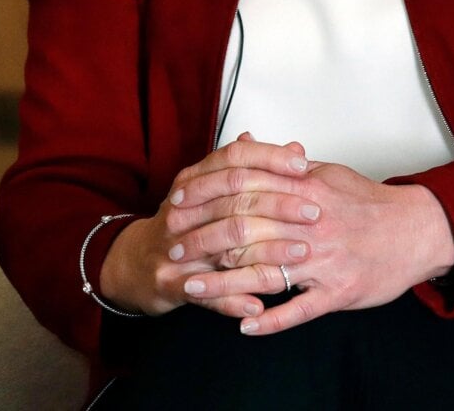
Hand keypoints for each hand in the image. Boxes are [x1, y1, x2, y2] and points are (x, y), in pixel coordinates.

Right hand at [99, 133, 316, 318]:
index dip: (270, 159)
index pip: (235, 158)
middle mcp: (182, 208)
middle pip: (236, 199)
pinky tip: (261, 304)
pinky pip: (206, 292)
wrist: (138, 264)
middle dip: (280, 205)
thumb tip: (295, 150)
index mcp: (195, 180)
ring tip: (301, 254)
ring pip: (226, 244)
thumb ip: (256, 172)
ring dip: (267, 251)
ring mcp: (173, 246)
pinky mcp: (169, 282)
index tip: (305, 167)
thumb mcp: (217, 191)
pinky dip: (234, 300)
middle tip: (315, 212)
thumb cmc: (189, 224)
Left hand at [177, 160, 453, 335]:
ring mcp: (326, 261)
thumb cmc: (371, 204)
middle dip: (204, 243)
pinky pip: (300, 309)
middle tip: (173, 252)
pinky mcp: (340, 291)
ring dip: (224, 284)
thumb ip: (289, 165)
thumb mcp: (330, 174)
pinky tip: (246, 326)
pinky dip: (271, 321)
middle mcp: (313, 225)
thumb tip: (253, 147)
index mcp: (308, 191)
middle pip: (247, 233)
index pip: (246, 192)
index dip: (207, 199)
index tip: (177, 207)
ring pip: (265, 274)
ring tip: (192, 290)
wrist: (418, 230)